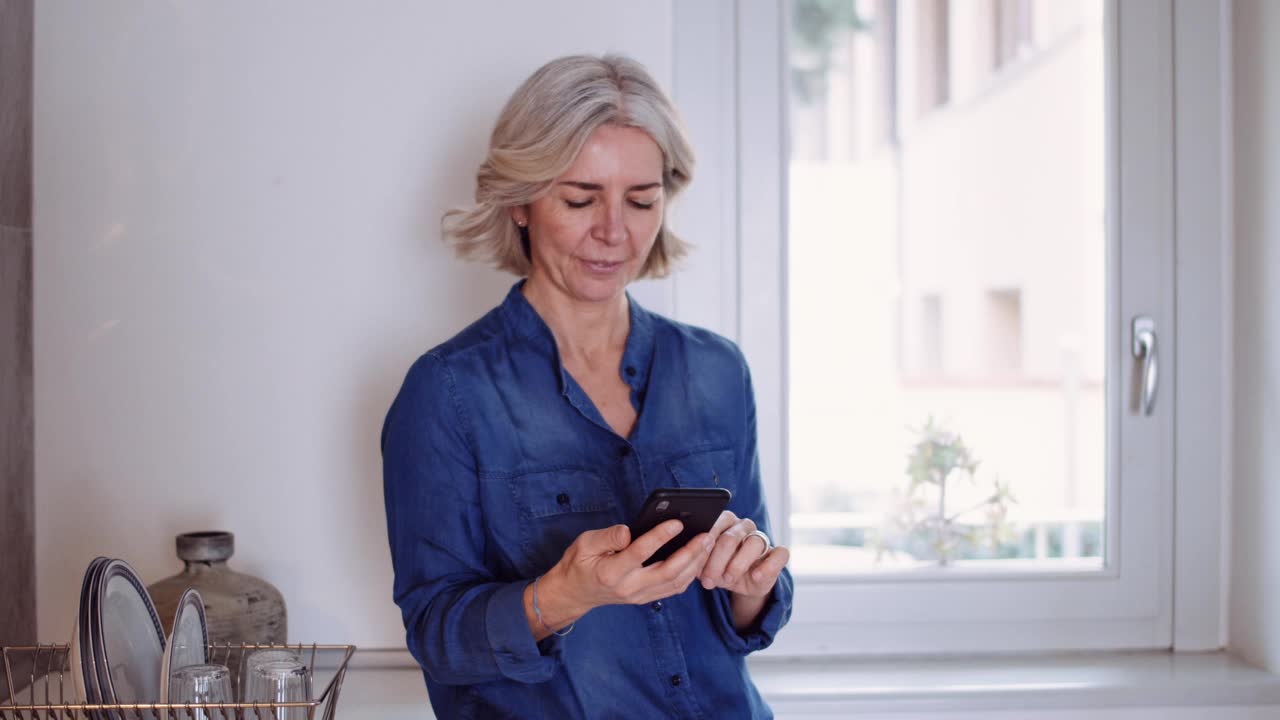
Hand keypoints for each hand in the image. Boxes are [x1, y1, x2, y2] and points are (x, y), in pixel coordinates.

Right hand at [541, 520, 714, 616]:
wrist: (574, 593)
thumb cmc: (579, 563)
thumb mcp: (584, 543)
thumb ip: (606, 537)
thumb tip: (628, 531)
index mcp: (611, 571)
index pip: (640, 552)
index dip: (660, 536)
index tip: (677, 522)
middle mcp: (628, 587)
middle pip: (667, 572)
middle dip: (690, 553)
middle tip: (706, 535)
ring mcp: (639, 596)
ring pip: (675, 583)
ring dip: (694, 564)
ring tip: (707, 543)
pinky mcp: (645, 598)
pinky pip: (673, 589)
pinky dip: (689, 574)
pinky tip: (698, 558)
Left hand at [697, 511, 789, 597]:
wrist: (739, 585)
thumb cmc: (718, 567)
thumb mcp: (703, 563)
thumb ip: (697, 554)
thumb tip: (689, 551)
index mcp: (725, 521)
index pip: (717, 521)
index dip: (707, 538)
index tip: (697, 554)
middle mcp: (744, 526)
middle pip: (731, 538)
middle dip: (717, 561)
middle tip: (708, 580)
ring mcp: (762, 538)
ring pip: (754, 544)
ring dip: (738, 565)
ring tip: (727, 581)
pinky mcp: (777, 554)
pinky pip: (780, 553)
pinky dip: (768, 566)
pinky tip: (755, 576)